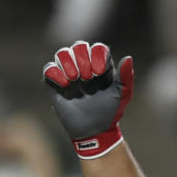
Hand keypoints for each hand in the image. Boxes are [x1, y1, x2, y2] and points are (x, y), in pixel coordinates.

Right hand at [43, 41, 133, 158]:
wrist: (95, 130)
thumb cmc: (110, 112)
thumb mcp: (123, 94)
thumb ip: (126, 76)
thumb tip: (128, 58)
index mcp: (101, 66)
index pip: (97, 48)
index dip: (97, 55)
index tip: (100, 72)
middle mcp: (84, 66)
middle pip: (79, 46)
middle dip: (83, 59)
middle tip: (88, 78)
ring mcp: (69, 74)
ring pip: (62, 53)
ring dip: (68, 63)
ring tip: (75, 79)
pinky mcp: (55, 84)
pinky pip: (49, 68)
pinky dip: (55, 73)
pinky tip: (65, 85)